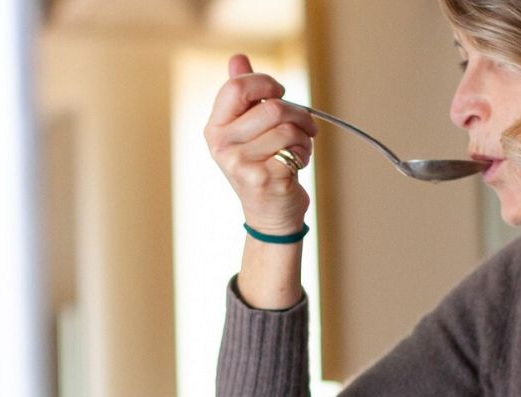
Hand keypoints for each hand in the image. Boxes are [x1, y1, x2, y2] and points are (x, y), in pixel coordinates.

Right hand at [203, 54, 317, 234]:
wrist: (269, 214)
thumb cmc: (261, 166)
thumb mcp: (246, 129)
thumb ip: (242, 94)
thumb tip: (238, 57)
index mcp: (215, 128)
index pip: (238, 87)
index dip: (265, 83)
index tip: (280, 93)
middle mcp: (222, 146)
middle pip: (272, 107)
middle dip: (299, 113)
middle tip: (306, 125)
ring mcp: (240, 164)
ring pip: (287, 128)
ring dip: (304, 136)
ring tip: (298, 148)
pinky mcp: (263, 179)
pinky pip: (295, 149)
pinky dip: (305, 153)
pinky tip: (297, 164)